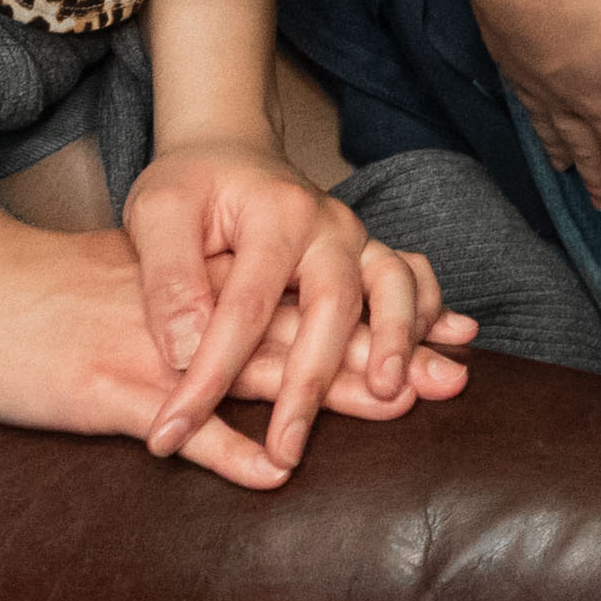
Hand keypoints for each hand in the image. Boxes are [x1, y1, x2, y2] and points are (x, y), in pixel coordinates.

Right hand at [0, 194, 438, 496]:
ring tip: (403, 409)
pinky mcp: (111, 395)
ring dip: (332, 396)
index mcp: (199, 289)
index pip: (301, 297)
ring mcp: (157, 357)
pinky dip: (225, 452)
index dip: (372, 312)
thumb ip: (188, 294)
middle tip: (457, 370)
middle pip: (303, 334)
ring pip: (259, 375)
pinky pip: (180, 429)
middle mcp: (192, 318)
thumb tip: (240, 317)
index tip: (442, 320)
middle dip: (383, 354)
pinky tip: (274, 475)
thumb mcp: (126, 278)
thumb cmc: (35, 291)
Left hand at [122, 136, 471, 473]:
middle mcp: (328, 225)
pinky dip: (433, 315)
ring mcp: (358, 240)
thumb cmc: (190, 186)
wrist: (231, 149)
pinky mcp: (370, 257)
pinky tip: (445, 345)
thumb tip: (183, 355)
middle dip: (311, 384)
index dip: (208, 376)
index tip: (171, 432)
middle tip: (286, 451)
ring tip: (390, 395)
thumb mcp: (156, 215)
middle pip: (332, 307)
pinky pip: (417, 281)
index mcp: (273, 213)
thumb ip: (168, 280)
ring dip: (398, 344)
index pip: (242, 308)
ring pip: (394, 289)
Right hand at [464, 0, 600, 210]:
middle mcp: (562, 96)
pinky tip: (528, 103)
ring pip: (546, 124)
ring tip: (561, 168)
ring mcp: (529, 77)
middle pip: (583, 145)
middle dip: (598, 176)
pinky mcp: (505, 50)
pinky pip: (520, 96)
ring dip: (558, 149)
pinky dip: (530, 112)